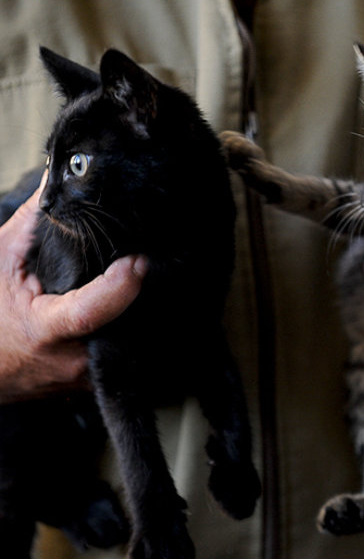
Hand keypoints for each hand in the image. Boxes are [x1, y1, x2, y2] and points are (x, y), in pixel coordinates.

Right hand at [0, 179, 147, 401]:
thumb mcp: (2, 262)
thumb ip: (33, 222)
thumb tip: (59, 178)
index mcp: (45, 332)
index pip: (92, 313)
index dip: (121, 286)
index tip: (138, 259)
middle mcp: (74, 361)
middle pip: (125, 324)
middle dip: (142, 293)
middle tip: (153, 260)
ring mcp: (88, 375)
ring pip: (130, 340)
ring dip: (142, 309)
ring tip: (149, 277)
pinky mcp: (95, 380)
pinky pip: (125, 349)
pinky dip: (132, 324)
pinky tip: (139, 302)